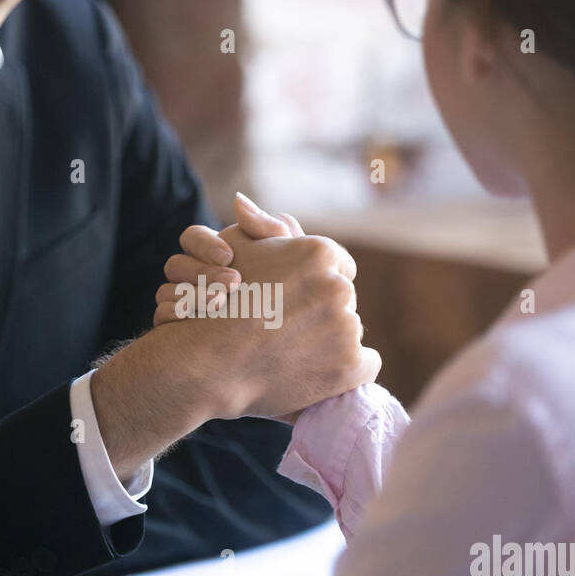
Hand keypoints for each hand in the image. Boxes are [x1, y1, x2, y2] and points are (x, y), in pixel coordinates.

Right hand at [151, 193, 379, 420]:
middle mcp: (338, 286)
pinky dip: (348, 371)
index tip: (296, 298)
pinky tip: (319, 373)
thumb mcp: (233, 253)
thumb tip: (242, 202)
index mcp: (317, 254)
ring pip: (350, 331)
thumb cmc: (216, 305)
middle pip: (342, 298)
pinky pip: (367, 364)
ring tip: (294, 355)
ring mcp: (346, 327)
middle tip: (288, 330)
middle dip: (322, 311)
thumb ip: (256, 228)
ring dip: (331, 341)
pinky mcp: (351, 365)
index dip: (316, 281)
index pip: (338, 264)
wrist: (207, 365)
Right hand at [153, 192, 301, 327]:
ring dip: (189, 295)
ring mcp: (183, 303)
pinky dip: (176, 316)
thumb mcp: (292, 257)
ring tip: (220, 305)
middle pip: (175, 265)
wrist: (300, 334)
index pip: (192, 237)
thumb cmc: (297, 288)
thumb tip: (238, 201)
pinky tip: (199, 324)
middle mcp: (193, 277)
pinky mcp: (179, 331)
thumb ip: (269, 228)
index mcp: (214, 253)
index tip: (229, 256)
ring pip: (166, 292)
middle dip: (202, 272)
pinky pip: (162, 318)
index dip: (205, 245)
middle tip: (234, 283)